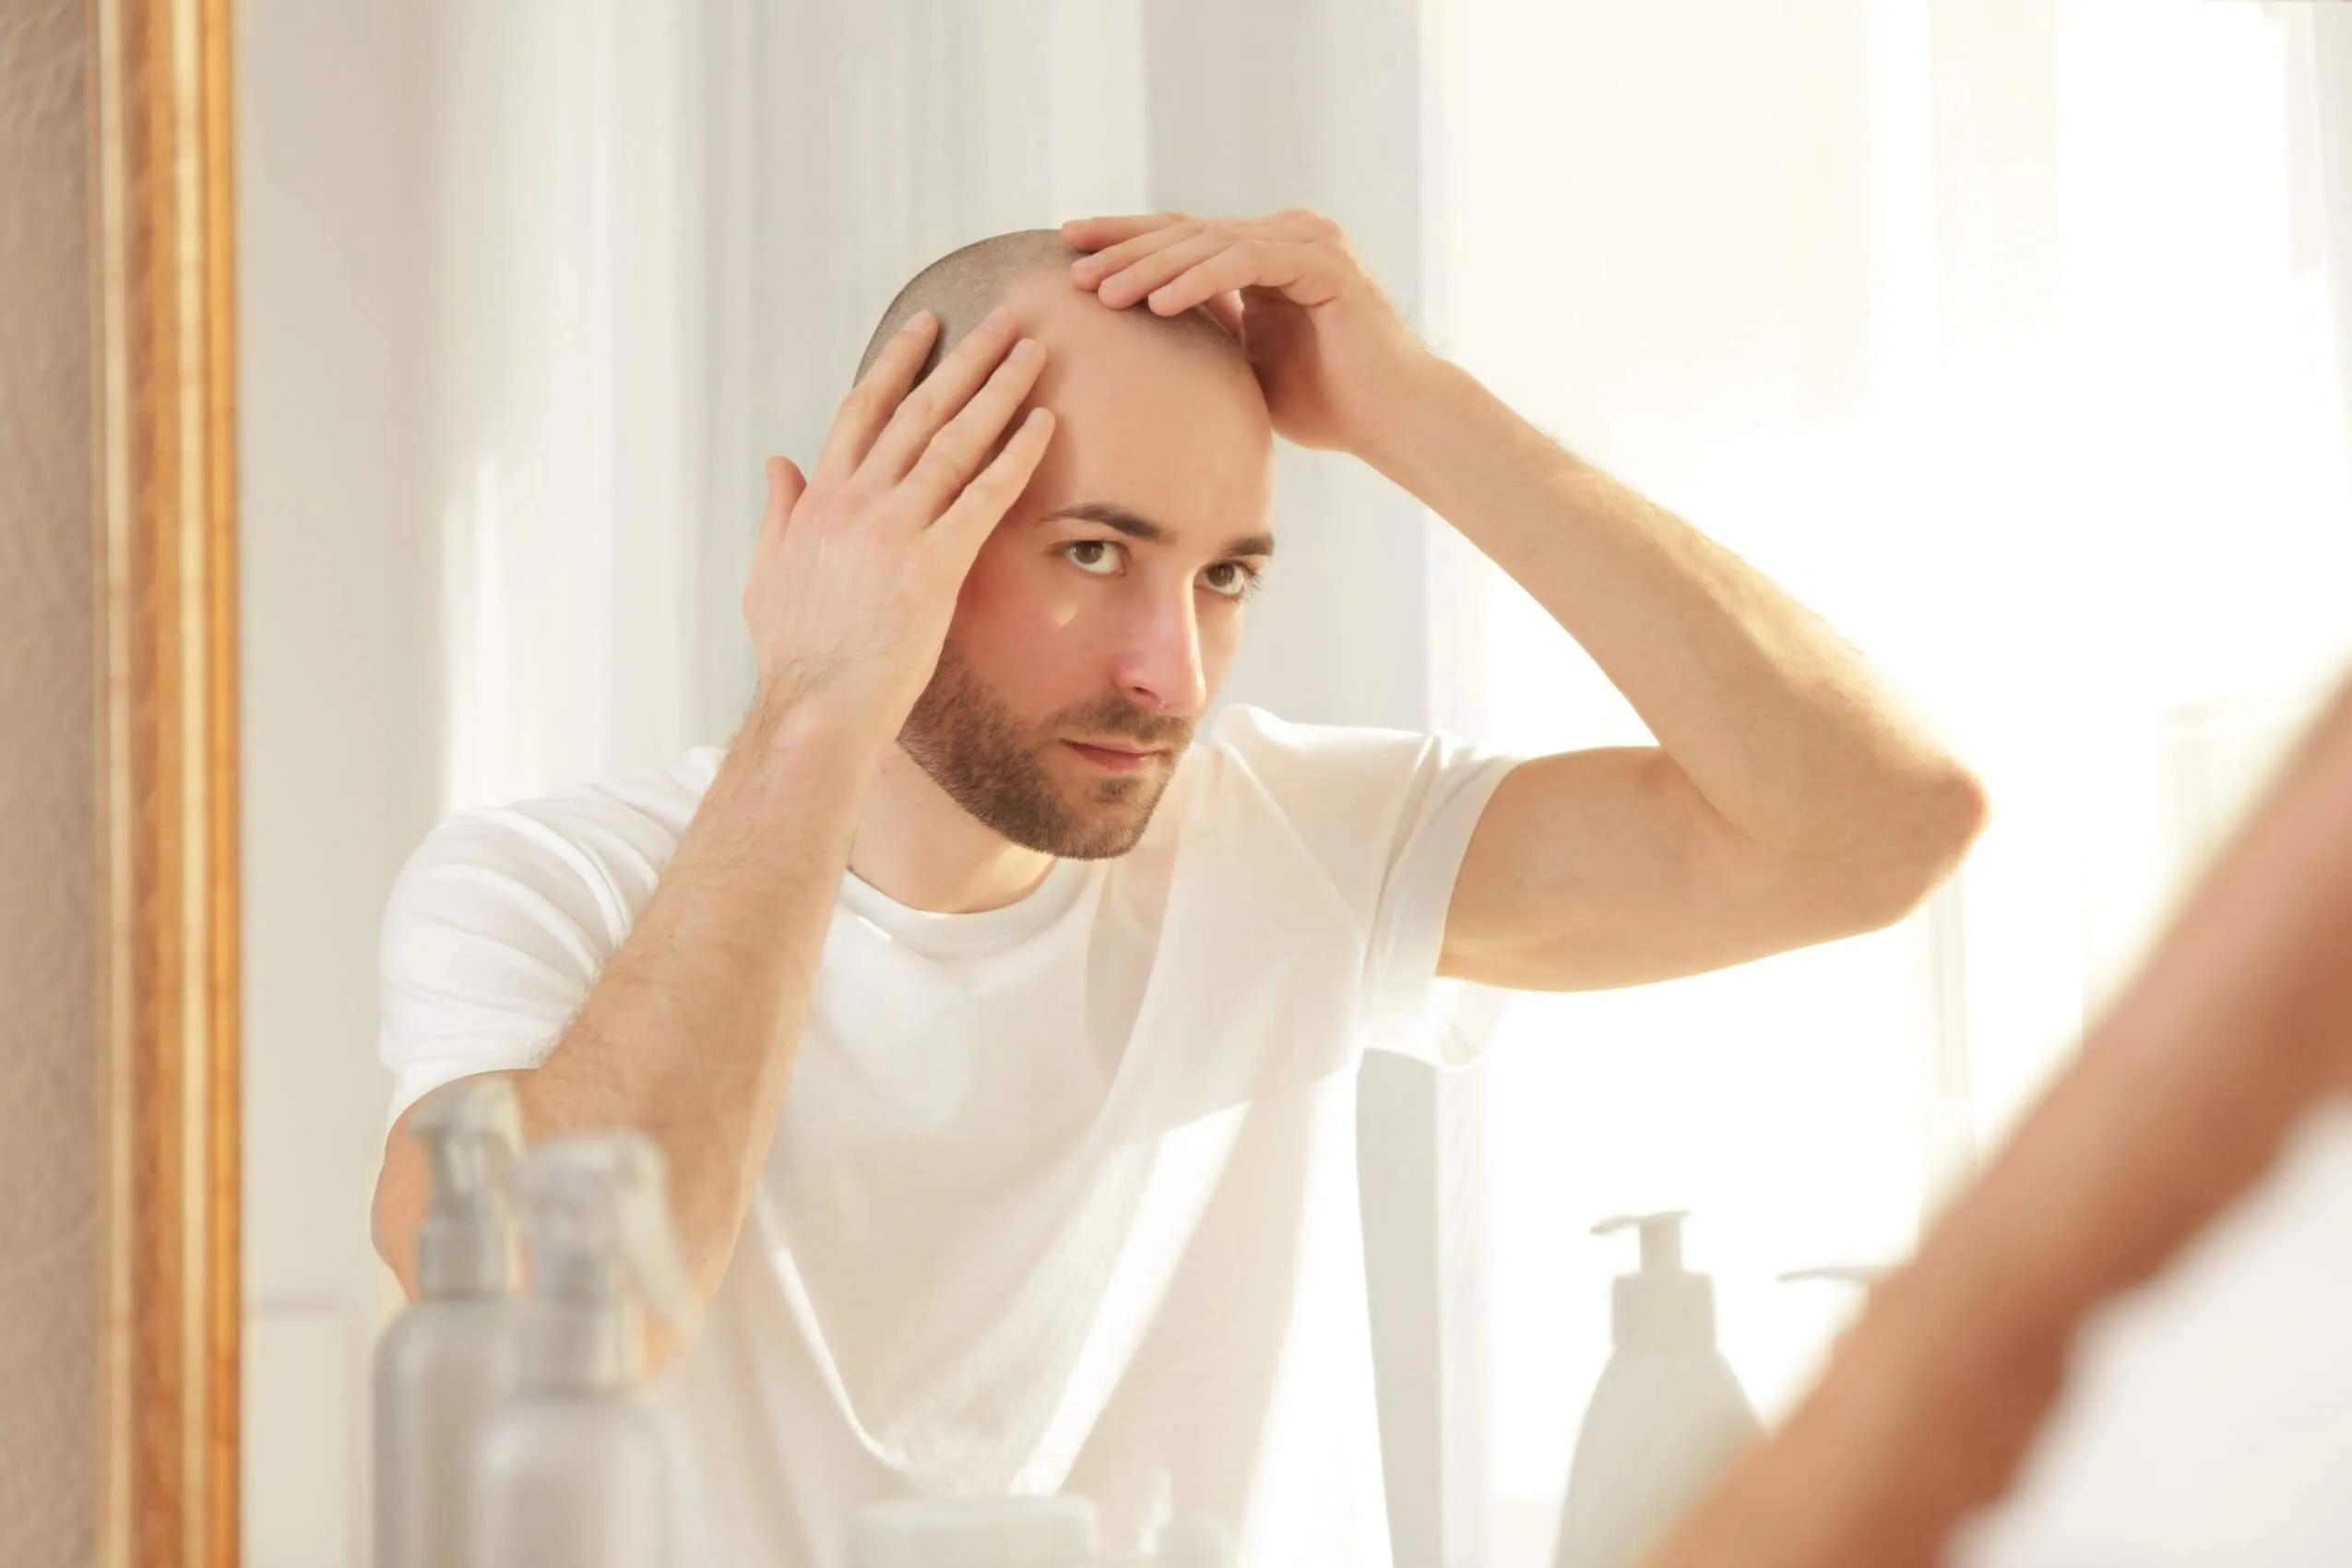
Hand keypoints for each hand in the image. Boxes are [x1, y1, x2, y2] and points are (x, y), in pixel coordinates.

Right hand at [744, 308, 1053, 743]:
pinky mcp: (932, 566)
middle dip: (966, 356)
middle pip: (919, 409)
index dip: (899, 362)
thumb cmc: (794, 652)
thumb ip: (778, 511)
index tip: (928, 324)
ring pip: (955, 440)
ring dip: (998, 389)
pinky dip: (1015, 456)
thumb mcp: (767, 572)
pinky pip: (983, 497)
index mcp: (820, 498)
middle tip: (1005, 317)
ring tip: (1034, 351)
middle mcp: (857, 500)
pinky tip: (1044, 423)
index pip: (864, 409)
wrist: (813, 707)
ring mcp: (895, 529)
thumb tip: (777, 463)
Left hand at [1061, 208, 1437, 454]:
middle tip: (1072, 266)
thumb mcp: (1243, 362)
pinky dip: (1201, 280)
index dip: (1125, 241)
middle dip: (1125, 248)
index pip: (1182, 236)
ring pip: (1211, 242)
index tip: (1069, 249)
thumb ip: (1207, 332)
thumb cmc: (1325, 402)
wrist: (1391, 420)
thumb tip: (1143, 331)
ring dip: (1152, 267)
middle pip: (1188, 230)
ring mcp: (1308, 242)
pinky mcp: (1325, 265)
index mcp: (1264, 250)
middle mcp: (1286, 233)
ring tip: (1104, 291)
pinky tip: (1159, 303)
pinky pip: (1248, 264)